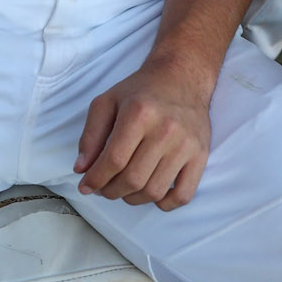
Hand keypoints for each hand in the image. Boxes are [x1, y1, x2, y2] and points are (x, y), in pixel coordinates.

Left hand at [75, 54, 212, 209]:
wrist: (182, 77)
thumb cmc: (141, 91)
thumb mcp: (107, 102)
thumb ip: (90, 135)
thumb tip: (81, 169)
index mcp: (139, 113)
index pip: (114, 160)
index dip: (95, 179)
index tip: (85, 187)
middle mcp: (166, 129)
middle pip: (132, 179)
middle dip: (110, 191)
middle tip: (103, 188)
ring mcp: (186, 144)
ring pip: (154, 191)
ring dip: (132, 199)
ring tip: (124, 189)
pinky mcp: (200, 155)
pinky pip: (183, 195)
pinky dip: (164, 204)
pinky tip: (151, 193)